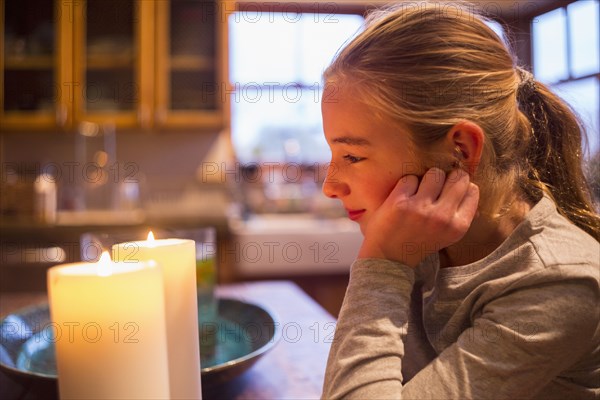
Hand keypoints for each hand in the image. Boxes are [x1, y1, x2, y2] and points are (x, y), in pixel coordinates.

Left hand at [357, 168, 478, 266]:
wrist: (388, 259)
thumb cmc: (418, 243)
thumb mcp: (447, 236)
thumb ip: (460, 215)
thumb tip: (471, 190)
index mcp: (458, 226)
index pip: (472, 190)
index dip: (461, 186)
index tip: (450, 189)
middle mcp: (442, 216)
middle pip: (457, 178)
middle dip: (447, 178)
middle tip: (434, 187)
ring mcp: (421, 208)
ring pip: (434, 173)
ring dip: (426, 179)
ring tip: (418, 192)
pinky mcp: (400, 202)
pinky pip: (410, 178)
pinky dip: (406, 185)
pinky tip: (402, 197)